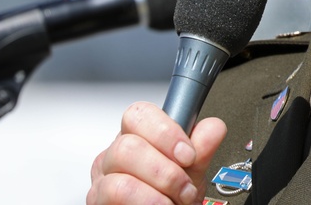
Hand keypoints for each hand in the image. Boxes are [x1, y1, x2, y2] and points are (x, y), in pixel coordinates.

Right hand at [87, 101, 226, 204]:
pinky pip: (115, 196)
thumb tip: (213, 128)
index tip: (188, 154)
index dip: (165, 132)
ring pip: (121, 176)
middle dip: (166, 171)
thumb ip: (202, 149)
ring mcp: (102, 181)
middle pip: (128, 146)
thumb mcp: (192, 172)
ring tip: (174, 203)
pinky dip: (146, 203)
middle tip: (185, 188)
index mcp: (137, 137)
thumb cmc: (173, 198)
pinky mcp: (97, 203)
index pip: (139, 114)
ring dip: (157, 192)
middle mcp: (114, 156)